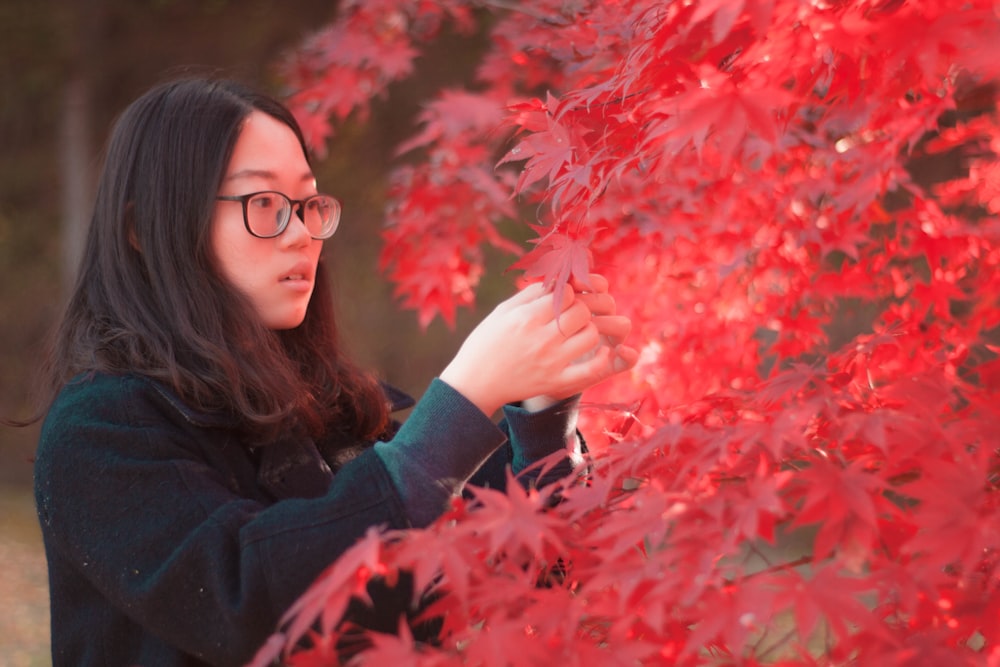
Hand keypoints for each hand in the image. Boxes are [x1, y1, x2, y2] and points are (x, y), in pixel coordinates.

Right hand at [440, 275, 637, 415]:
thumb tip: (559, 278)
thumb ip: (531, 293)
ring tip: (576, 332)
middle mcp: (541, 338)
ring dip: (588, 330)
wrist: (474, 383)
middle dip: (580, 308)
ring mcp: (551, 362)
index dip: (568, 292)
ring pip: (591, 335)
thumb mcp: (502, 311)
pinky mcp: (555, 382)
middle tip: (570, 314)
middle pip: (582, 312)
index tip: (561, 299)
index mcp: (526, 317)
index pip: (567, 293)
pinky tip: (602, 352)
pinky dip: (602, 360)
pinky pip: (590, 370)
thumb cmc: (486, 342)